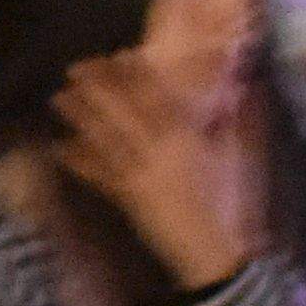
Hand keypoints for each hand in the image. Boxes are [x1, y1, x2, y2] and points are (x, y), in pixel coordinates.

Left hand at [52, 53, 251, 289]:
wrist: (212, 252)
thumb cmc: (234, 202)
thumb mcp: (243, 154)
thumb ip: (242, 119)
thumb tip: (247, 87)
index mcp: (187, 138)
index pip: (158, 98)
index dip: (137, 75)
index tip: (119, 54)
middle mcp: (157, 153)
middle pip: (124, 114)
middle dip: (99, 89)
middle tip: (75, 67)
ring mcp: (138, 176)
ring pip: (105, 140)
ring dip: (80, 118)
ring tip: (58, 97)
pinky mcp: (127, 199)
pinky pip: (100, 176)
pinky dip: (79, 161)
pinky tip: (59, 148)